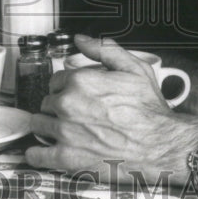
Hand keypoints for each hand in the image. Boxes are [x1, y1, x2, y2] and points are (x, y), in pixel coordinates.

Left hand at [25, 36, 197, 182]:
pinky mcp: (66, 158)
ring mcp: (65, 132)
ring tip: (63, 132)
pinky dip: (36, 154)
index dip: (65, 88)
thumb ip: (103, 50)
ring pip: (38, 125)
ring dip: (47, 127)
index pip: (55, 81)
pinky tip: (44, 152)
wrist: (161, 146)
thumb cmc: (150, 110)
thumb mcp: (133, 68)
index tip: (75, 96)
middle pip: (46, 103)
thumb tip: (80, 40)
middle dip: (57, 108)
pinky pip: (36, 155)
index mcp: (80, 81)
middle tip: (74, 116)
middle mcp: (68, 104)